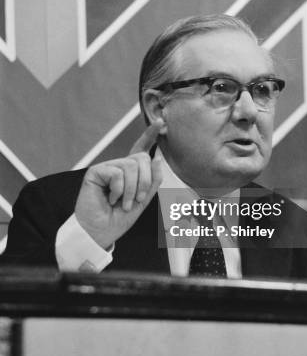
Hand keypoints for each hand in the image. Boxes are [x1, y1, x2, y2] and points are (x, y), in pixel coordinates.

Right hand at [74, 120, 163, 248]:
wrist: (100, 232)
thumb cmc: (118, 219)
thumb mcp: (143, 201)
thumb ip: (152, 181)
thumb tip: (156, 158)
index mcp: (131, 173)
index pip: (141, 149)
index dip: (150, 135)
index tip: (161, 122)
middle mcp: (119, 167)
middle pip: (141, 158)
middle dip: (145, 181)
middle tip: (137, 201)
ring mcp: (107, 167)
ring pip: (131, 166)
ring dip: (132, 190)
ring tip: (124, 203)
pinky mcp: (96, 171)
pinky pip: (117, 173)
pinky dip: (118, 189)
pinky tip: (110, 198)